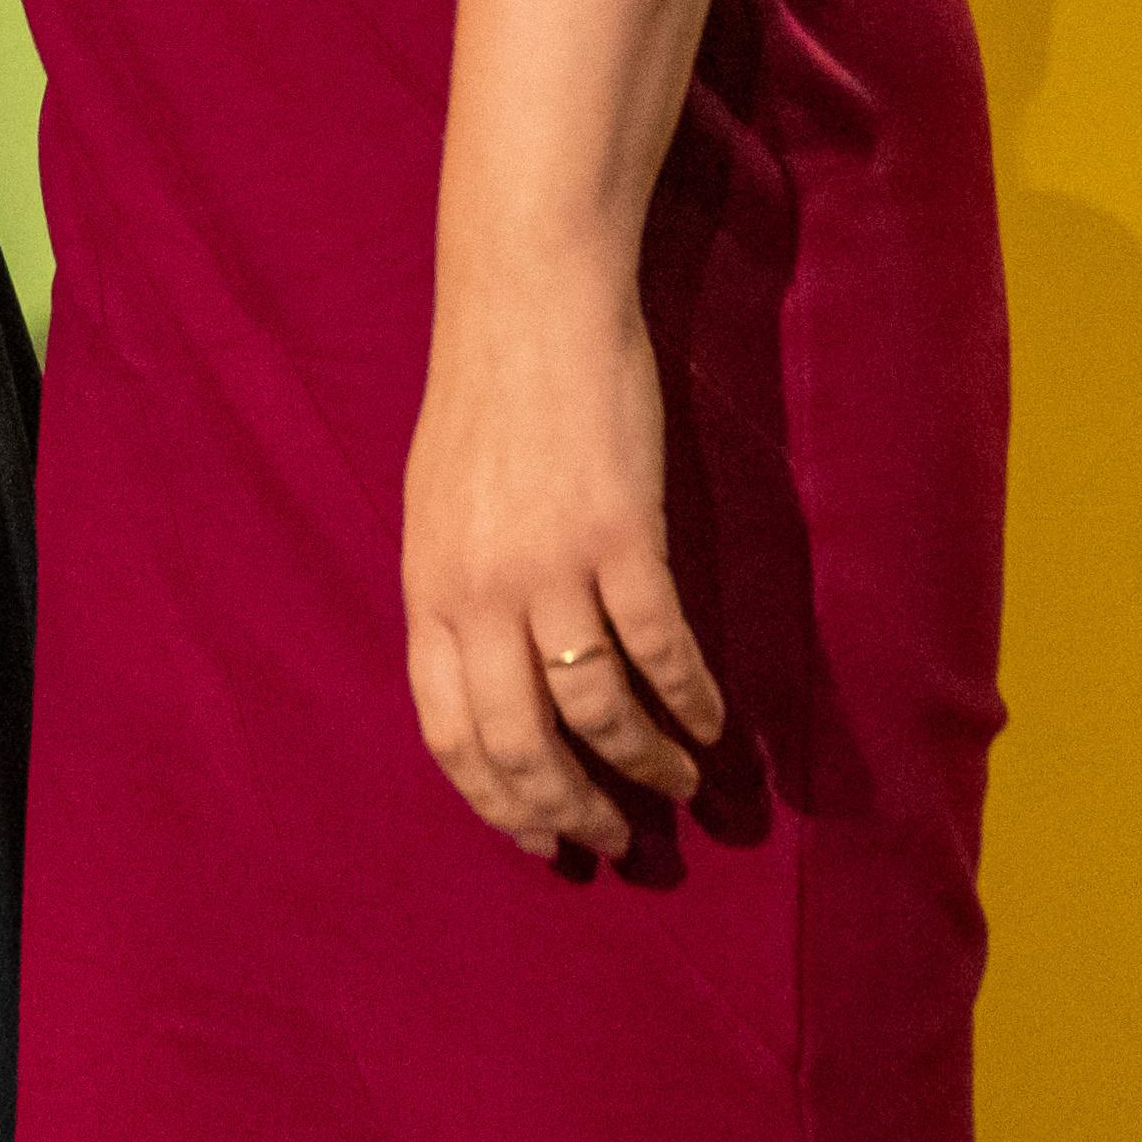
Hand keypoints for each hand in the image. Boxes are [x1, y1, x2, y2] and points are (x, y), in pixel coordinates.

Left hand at [402, 279, 725, 864]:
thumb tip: (482, 680)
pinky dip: (691, 698)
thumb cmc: (487, 399)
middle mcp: (478, 593)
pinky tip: (714, 723)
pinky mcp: (620, 532)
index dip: (500, 805)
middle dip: (573, 809)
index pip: (451, 737)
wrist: (528, 300)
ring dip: (645, 763)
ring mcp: (549, 564)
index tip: (543, 841)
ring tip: (681, 786)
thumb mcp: (437, 509)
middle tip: (619, 839)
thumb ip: (455, 596)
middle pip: (521, 743)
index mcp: (427, 592)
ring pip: (597, 708)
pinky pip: (659, 646)